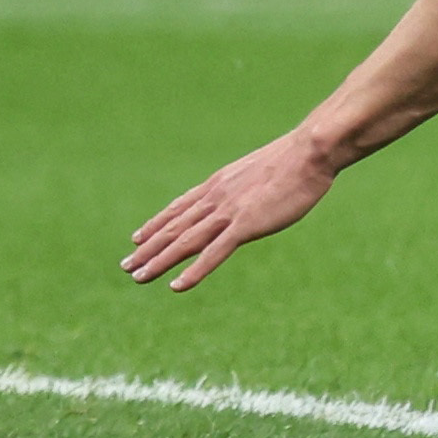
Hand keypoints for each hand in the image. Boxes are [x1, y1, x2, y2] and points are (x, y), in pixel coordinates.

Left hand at [126, 129, 336, 290]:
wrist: (311, 151)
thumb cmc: (298, 158)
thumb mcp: (263, 169)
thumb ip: (250, 183)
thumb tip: (254, 188)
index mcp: (220, 183)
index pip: (180, 207)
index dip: (157, 224)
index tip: (137, 237)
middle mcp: (216, 198)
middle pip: (174, 227)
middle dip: (149, 248)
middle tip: (126, 266)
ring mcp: (229, 212)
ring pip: (185, 242)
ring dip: (159, 261)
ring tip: (138, 277)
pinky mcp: (245, 226)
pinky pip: (214, 253)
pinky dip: (194, 271)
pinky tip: (177, 286)